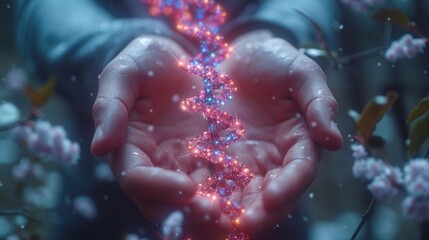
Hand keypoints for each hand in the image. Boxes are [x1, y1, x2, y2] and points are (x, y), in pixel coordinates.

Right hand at [91, 35, 231, 238]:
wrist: (183, 58)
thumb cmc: (150, 62)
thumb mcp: (125, 73)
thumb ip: (110, 106)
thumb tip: (99, 146)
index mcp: (130, 149)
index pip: (137, 179)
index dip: (158, 187)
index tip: (187, 187)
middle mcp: (156, 167)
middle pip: (164, 204)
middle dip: (188, 213)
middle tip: (216, 213)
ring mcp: (184, 168)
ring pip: (192, 206)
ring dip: (212, 217)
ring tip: (237, 218)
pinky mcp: (210, 164)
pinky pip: (219, 190)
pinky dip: (231, 201)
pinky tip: (251, 205)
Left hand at [218, 30, 342, 234]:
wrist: (235, 57)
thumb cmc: (272, 61)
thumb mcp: (300, 73)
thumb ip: (318, 102)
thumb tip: (334, 140)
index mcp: (298, 143)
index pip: (298, 172)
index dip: (288, 187)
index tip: (271, 198)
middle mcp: (272, 161)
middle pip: (269, 197)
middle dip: (256, 214)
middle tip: (238, 225)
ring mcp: (242, 163)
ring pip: (239, 198)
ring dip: (228, 214)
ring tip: (212, 222)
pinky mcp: (215, 160)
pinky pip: (210, 184)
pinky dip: (203, 198)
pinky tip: (190, 205)